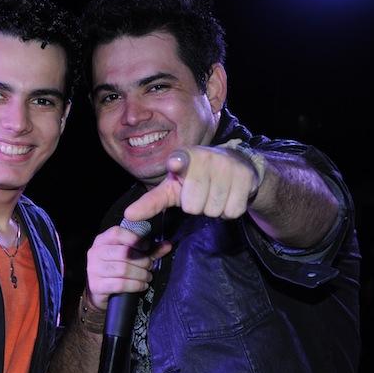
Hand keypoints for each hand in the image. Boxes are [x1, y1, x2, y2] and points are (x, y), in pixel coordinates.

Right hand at [86, 224, 171, 308]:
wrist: (100, 291)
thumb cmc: (116, 269)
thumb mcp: (131, 256)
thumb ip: (148, 250)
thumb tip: (167, 245)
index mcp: (102, 240)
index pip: (117, 233)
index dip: (134, 239)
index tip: (146, 247)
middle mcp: (95, 252)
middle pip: (123, 253)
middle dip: (142, 260)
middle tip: (150, 266)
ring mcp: (93, 269)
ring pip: (123, 269)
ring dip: (140, 274)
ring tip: (147, 277)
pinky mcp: (96, 285)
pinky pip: (120, 284)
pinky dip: (135, 285)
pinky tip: (142, 285)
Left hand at [125, 146, 258, 222]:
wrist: (235, 167)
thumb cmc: (195, 179)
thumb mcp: (171, 188)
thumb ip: (150, 202)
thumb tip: (128, 216)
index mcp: (183, 156)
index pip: (180, 161)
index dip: (178, 163)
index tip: (175, 163)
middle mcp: (205, 156)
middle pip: (193, 206)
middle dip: (196, 207)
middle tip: (200, 194)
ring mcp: (227, 165)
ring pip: (213, 210)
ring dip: (212, 209)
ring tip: (214, 194)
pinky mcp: (245, 176)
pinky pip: (232, 211)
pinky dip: (228, 211)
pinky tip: (228, 196)